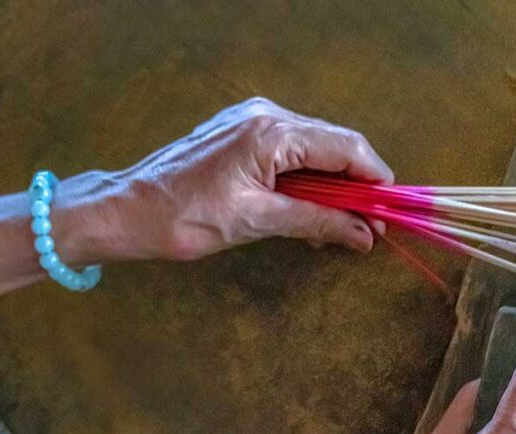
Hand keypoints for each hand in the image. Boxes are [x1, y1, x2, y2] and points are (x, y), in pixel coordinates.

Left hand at [62, 97, 393, 265]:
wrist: (127, 211)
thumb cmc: (183, 217)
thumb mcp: (258, 223)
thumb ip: (318, 222)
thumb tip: (365, 235)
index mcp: (271, 132)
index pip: (346, 148)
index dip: (375, 181)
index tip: (389, 215)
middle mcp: (266, 116)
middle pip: (335, 146)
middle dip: (356, 189)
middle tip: (367, 229)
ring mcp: (252, 122)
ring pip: (316, 152)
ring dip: (331, 191)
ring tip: (335, 231)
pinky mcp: (242, 135)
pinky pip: (292, 154)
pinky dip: (307, 184)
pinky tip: (307, 216)